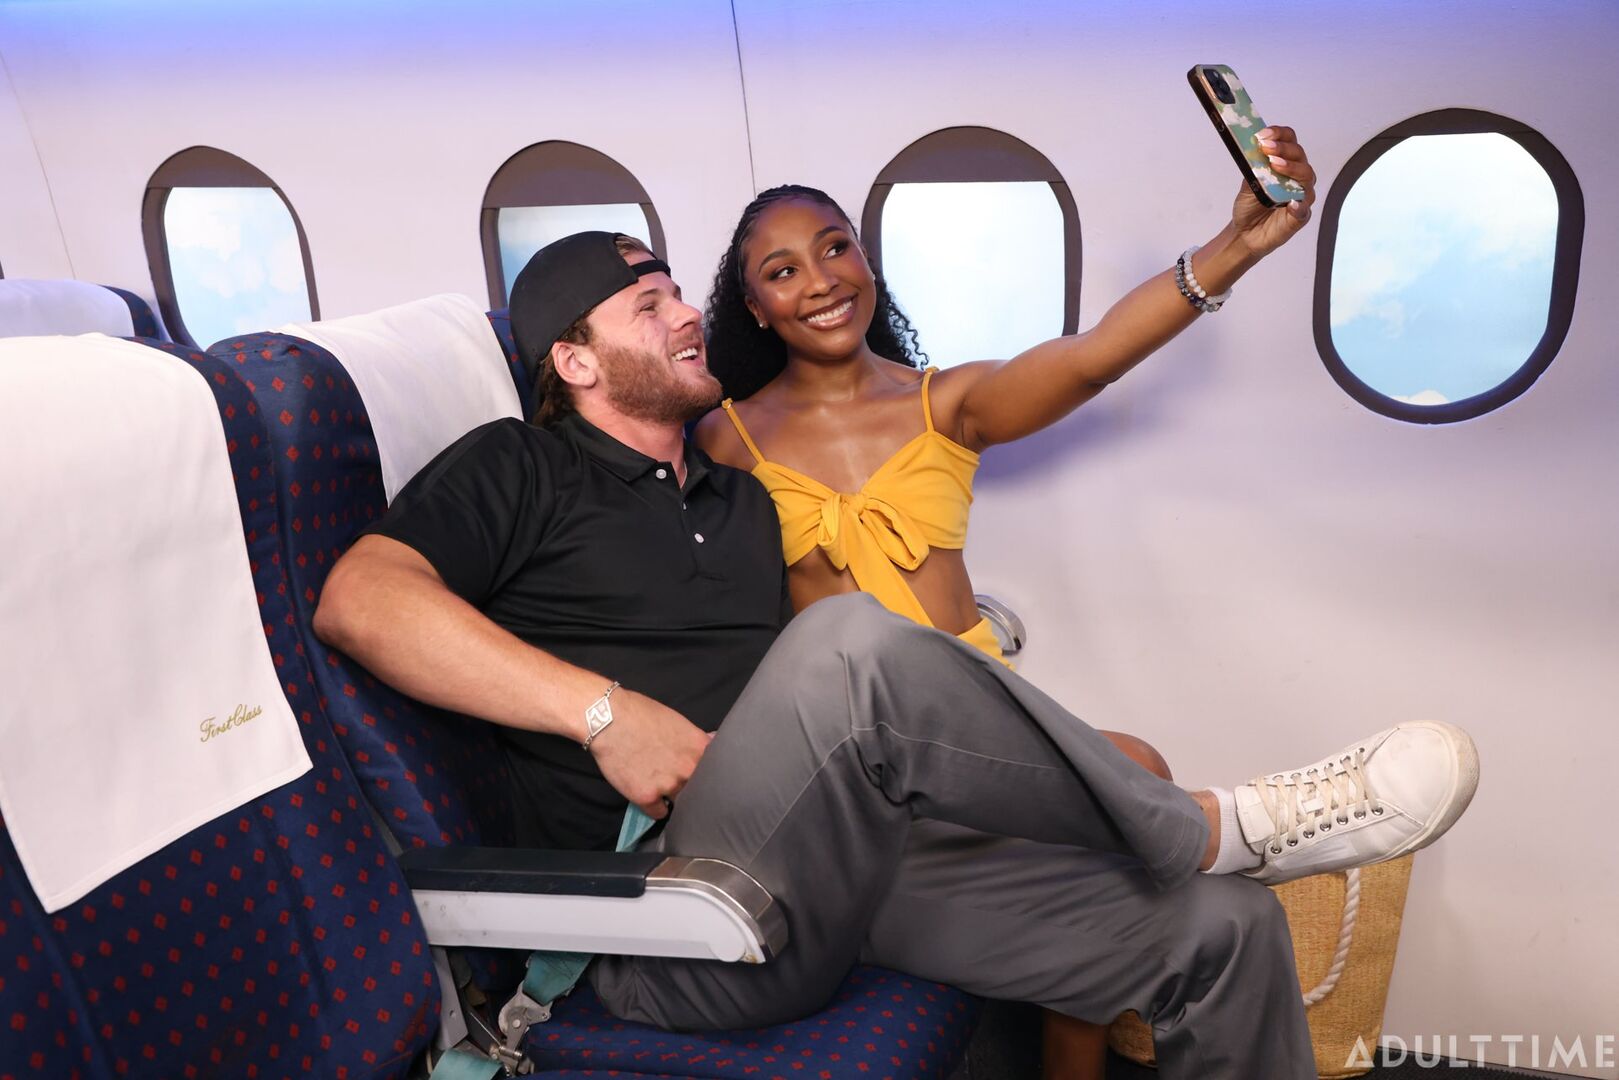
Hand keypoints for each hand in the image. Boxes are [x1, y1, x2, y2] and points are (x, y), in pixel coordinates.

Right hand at [587, 687, 711, 818]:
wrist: (609, 719)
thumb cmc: (642, 714)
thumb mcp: (678, 722)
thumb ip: (696, 740)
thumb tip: (713, 742)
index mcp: (700, 749)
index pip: (716, 774)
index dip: (707, 778)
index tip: (701, 780)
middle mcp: (689, 769)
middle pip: (698, 791)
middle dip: (690, 789)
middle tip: (676, 782)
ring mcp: (669, 785)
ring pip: (680, 802)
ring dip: (672, 798)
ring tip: (659, 786)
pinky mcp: (647, 797)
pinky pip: (659, 812)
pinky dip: (654, 807)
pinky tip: (647, 794)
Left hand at [1230, 125, 1316, 257]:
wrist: (1245, 233)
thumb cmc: (1250, 206)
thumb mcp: (1247, 183)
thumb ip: (1253, 168)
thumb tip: (1253, 151)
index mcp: (1286, 164)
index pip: (1290, 141)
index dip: (1279, 134)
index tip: (1263, 135)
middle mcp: (1297, 176)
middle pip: (1299, 155)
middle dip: (1283, 148)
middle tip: (1267, 147)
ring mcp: (1301, 195)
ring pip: (1306, 177)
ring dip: (1291, 168)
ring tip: (1275, 165)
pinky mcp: (1300, 216)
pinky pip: (1304, 209)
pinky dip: (1298, 205)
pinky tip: (1291, 203)